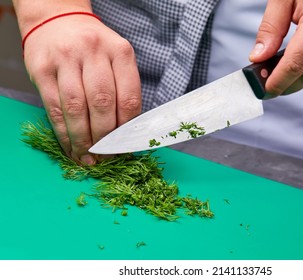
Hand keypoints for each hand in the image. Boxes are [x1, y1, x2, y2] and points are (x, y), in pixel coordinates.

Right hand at [23, 15, 141, 163]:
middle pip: (102, 104)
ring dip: (83, 140)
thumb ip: (123, 90)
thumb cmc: (93, 48)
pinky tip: (71, 147)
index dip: (127, 129)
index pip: (129, 98)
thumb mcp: (116, 59)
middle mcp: (93, 52)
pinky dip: (64, 133)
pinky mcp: (42, 69)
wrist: (58, 21)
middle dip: (105, 138)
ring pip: (76, 108)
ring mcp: (65, 59)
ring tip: (89, 158)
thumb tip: (127, 134)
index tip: (126, 148)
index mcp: (120, 52)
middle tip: (107, 157)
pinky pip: (54, 108)